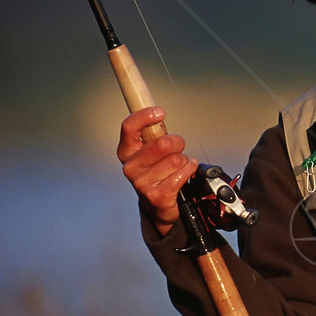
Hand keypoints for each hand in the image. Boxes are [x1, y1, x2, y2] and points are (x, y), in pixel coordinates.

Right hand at [117, 106, 197, 236]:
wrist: (156, 203)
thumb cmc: (155, 170)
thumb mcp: (149, 149)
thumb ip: (152, 132)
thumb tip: (158, 112)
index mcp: (126, 151)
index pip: (129, 127)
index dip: (145, 116)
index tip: (160, 112)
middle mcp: (130, 167)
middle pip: (160, 144)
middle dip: (176, 142)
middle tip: (178, 145)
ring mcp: (142, 183)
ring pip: (175, 159)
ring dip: (184, 160)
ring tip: (179, 164)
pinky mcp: (157, 195)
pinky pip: (183, 173)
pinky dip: (189, 169)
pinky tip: (185, 171)